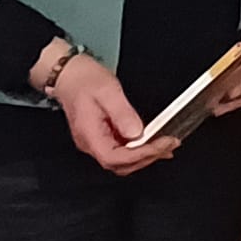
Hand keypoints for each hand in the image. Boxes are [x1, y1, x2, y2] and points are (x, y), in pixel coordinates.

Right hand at [47, 53, 176, 175]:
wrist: (70, 75)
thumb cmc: (84, 80)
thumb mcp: (108, 91)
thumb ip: (122, 113)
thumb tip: (137, 132)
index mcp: (89, 135)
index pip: (115, 158)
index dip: (140, 155)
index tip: (162, 144)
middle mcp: (91, 143)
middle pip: (120, 165)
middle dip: (147, 158)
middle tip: (170, 144)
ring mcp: (96, 142)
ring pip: (122, 162)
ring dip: (146, 156)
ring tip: (167, 145)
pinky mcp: (103, 137)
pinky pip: (122, 150)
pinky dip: (140, 149)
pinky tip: (154, 143)